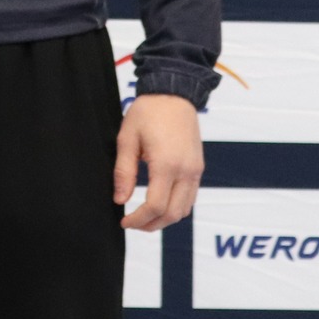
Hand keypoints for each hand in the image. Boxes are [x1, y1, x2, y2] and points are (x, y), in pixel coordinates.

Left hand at [115, 93, 202, 230]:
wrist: (173, 94)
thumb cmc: (148, 112)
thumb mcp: (127, 139)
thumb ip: (124, 172)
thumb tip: (120, 200)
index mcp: (167, 164)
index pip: (155, 206)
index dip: (138, 219)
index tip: (124, 221)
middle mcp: (186, 171)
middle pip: (173, 214)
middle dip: (151, 225)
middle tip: (132, 223)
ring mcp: (196, 171)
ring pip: (185, 210)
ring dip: (165, 219)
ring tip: (144, 217)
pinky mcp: (198, 168)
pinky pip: (190, 197)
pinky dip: (176, 208)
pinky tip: (159, 203)